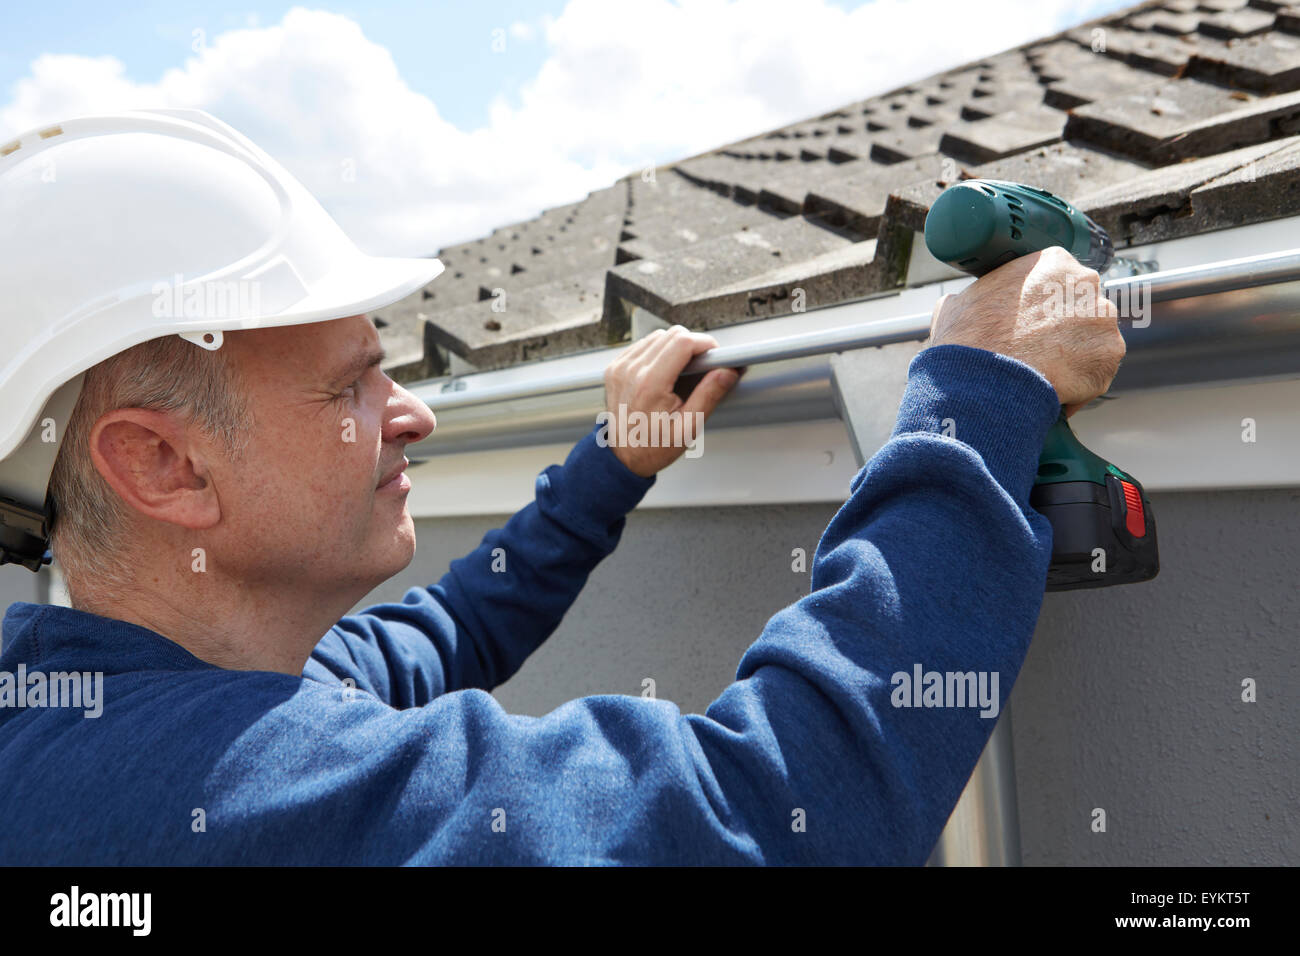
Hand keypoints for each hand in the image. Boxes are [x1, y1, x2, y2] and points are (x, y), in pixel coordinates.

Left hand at [601, 325, 742, 476]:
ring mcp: (620, 367)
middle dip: (693, 345)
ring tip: (683, 372)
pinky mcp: (615, 367)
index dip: (705, 344)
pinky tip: (665, 371)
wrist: (622, 456)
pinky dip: (659, 352)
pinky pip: (643, 345)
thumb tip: (727, 372)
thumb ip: (709, 395)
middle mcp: (631, 371)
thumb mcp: (688, 428)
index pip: (682, 342)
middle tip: (703, 366)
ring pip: (658, 336)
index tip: (716, 355)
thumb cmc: (653, 446)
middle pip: (671, 334)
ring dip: (675, 347)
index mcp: (649, 385)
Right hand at [928, 247, 1124, 418]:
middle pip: (1082, 306)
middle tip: (1039, 348)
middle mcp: (1085, 282)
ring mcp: (1102, 319)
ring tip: (1045, 374)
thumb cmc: (967, 340)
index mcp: (1052, 261)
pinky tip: (1053, 391)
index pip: (1058, 280)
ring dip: (1076, 355)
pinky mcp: (1109, 356)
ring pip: (1093, 339)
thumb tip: (959, 306)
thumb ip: (971, 299)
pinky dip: (1080, 385)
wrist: (981, 381)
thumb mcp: (956, 305)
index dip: (1044, 305)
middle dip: (1066, 327)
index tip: (1032, 323)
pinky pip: (1098, 372)